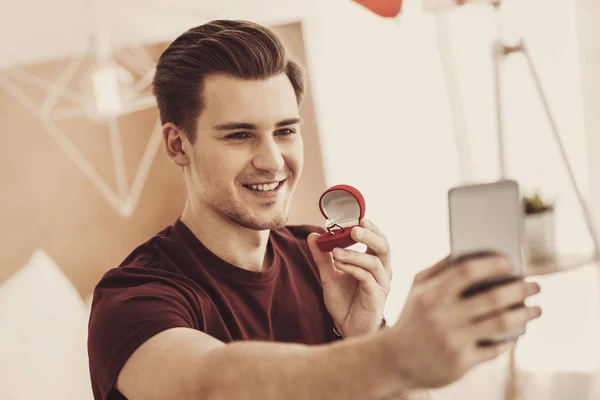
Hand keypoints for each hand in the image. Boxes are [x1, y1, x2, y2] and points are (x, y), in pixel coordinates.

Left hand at [307, 218, 391, 337]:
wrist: (346, 328)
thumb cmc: (344, 301)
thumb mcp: (329, 275)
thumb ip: (322, 256)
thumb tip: (313, 235)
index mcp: (375, 263)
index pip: (379, 240)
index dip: (372, 228)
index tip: (360, 217)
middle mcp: (383, 272)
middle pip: (384, 247)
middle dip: (369, 236)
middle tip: (353, 229)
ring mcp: (382, 285)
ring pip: (375, 262)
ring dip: (354, 254)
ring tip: (335, 251)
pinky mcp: (377, 297)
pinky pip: (367, 278)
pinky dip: (352, 268)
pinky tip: (338, 265)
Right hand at [382, 253, 540, 389]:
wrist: (395, 360)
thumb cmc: (411, 318)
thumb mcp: (416, 289)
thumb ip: (439, 268)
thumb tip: (470, 252)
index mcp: (431, 295)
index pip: (467, 272)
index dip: (493, 264)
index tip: (511, 261)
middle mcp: (443, 317)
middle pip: (493, 298)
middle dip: (520, 289)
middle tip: (535, 285)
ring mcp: (453, 341)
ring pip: (501, 323)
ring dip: (525, 314)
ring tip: (536, 308)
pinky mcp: (461, 363)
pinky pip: (495, 348)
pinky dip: (511, 339)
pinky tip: (518, 332)